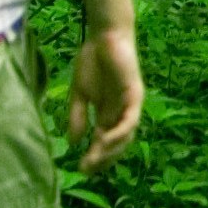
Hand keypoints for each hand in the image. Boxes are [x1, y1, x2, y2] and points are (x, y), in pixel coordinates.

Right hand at [68, 24, 142, 172]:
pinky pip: (130, 120)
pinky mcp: (135, 95)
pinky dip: (119, 132)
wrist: (103, 37)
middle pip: (116, 144)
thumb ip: (77, 116)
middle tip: (87, 170)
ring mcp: (129, 105)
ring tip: (94, 160)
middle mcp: (121, 113)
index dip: (95, 156)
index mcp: (108, 113)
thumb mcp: (79, 94)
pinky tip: (104, 141)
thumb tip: (72, 143)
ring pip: (125, 136)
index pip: (104, 142)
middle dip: (103, 159)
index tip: (81, 169)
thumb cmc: (92, 61)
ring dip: (110, 150)